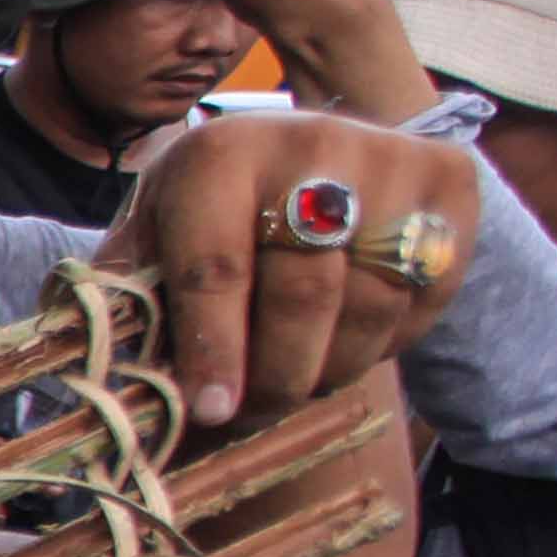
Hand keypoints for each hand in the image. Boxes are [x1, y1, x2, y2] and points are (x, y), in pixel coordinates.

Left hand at [105, 108, 479, 430]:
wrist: (312, 154)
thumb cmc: (211, 210)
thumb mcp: (156, 233)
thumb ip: (131, 293)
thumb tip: (107, 377)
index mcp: (221, 153)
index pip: (217, 269)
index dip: (213, 349)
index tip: (212, 410)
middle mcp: (313, 142)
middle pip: (301, 296)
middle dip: (273, 376)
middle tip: (250, 414)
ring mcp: (392, 159)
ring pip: (369, 306)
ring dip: (328, 369)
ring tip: (291, 383)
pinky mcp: (450, 185)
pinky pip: (423, 299)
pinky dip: (383, 344)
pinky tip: (342, 344)